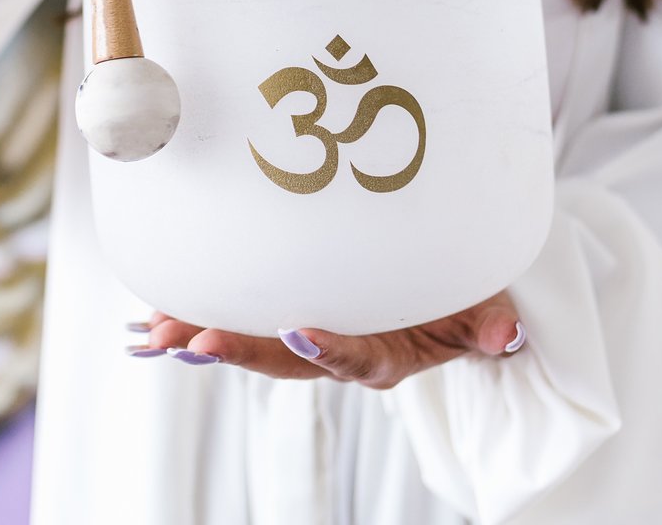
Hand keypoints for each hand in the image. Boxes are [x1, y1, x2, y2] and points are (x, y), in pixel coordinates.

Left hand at [125, 290, 527, 389]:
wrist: (444, 302)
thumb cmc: (463, 301)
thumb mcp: (484, 309)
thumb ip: (489, 322)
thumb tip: (507, 332)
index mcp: (387, 356)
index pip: (355, 358)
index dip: (328, 349)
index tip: (297, 331)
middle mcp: (340, 354)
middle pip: (285, 360)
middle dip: (238, 352)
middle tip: (191, 343)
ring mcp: (312, 339)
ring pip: (254, 345)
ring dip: (206, 339)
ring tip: (154, 335)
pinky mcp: (290, 320)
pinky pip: (243, 322)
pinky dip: (203, 317)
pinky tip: (157, 314)